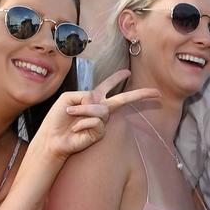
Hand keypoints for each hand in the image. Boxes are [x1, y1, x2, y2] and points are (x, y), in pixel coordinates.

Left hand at [29, 70, 159, 161]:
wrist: (52, 137)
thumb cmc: (57, 118)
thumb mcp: (68, 98)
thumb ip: (86, 95)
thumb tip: (99, 105)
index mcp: (92, 98)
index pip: (107, 86)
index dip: (117, 78)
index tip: (127, 72)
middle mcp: (100, 108)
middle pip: (123, 99)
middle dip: (140, 95)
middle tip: (156, 93)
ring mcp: (101, 121)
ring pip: (101, 109)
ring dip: (83, 111)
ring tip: (72, 116)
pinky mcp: (100, 132)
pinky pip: (97, 121)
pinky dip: (83, 122)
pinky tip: (76, 128)